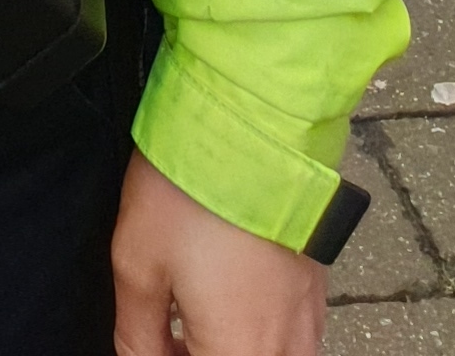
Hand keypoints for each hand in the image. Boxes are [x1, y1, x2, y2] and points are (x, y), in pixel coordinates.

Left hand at [113, 153, 327, 355]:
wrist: (250, 121)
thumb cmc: (193, 189)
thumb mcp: (138, 264)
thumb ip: (137, 334)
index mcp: (238, 351)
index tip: (151, 344)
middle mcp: (284, 346)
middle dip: (199, 352)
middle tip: (166, 333)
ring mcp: (308, 316)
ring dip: (229, 347)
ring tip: (190, 320)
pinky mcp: (317, 285)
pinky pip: (291, 336)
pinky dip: (257, 333)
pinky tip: (225, 299)